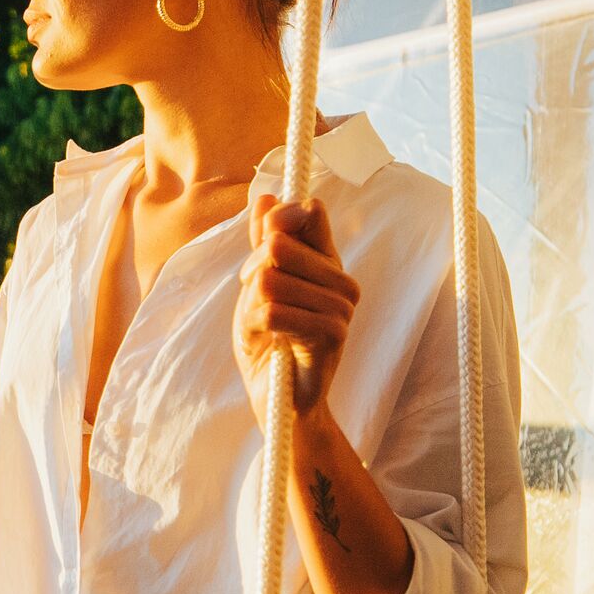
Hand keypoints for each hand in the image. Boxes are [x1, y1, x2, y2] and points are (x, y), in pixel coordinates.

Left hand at [233, 198, 358, 414]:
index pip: (307, 213)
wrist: (278, 396)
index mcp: (329, 262)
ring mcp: (342, 308)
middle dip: (252, 272)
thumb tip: (266, 197)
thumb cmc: (269, 340)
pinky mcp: (332, 335)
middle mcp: (342, 280)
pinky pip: (273, 313)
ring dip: (251, 305)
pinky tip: (266, 341)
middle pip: (277, 247)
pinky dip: (255, 327)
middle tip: (255, 298)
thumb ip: (263, 242)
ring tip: (263, 325)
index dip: (272, 226)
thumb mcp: (259, 283)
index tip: (261, 253)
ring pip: (271, 281)